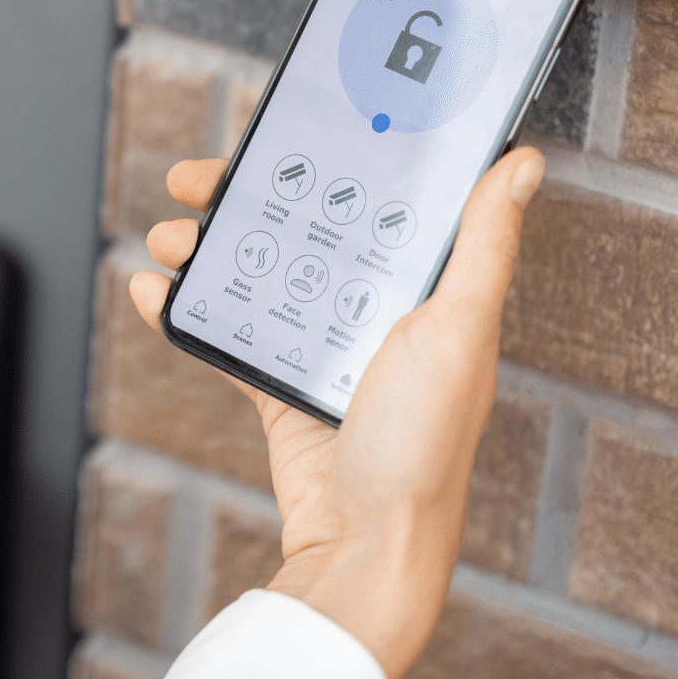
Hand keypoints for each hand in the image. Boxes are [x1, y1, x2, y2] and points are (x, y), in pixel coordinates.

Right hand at [127, 147, 543, 678]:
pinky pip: (228, 334)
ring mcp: (325, 349)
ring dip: (206, 248)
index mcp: (427, 289)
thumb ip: (484, 244)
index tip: (282, 128)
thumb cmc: (424, 449)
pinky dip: (186, 310)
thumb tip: (523, 163)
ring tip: (169, 237)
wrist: (366, 550)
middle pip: (303, 227)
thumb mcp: (458, 331)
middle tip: (197, 180)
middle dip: (245, 197)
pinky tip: (154, 291)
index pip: (375, 198)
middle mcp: (377, 311)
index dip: (330, 157)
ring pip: (257, 272)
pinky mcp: (282, 389)